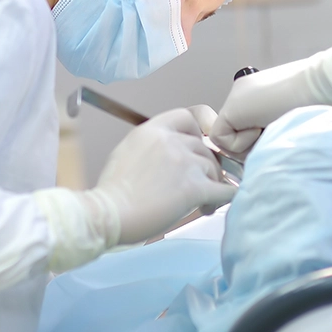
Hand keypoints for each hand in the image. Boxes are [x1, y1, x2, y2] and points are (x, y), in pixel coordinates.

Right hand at [94, 106, 233, 243]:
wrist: (109, 213)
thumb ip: (152, 146)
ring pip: (214, 169)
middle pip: (204, 148)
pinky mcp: (194, 188)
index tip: (196, 147)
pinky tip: (213, 206)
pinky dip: (223, 198)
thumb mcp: (127, 151)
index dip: (197, 132)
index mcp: (154, 130)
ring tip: (202, 204)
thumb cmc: (113, 191)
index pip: (188, 118)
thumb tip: (167, 155)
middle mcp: (172, 141)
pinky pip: (223, 190)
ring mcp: (185, 163)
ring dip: (212, 185)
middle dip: (205, 166)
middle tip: (200, 184)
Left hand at [208, 36, 331, 155]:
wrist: (322, 85)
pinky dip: (242, 143)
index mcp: (260, 93)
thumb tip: (267, 153)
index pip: (244, 125)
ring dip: (249, 145)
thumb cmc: (321, 103)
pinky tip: (263, 128)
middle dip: (251, 145)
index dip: (255, 141)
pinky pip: (222, 139)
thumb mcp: (295, 119)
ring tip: (272, 130)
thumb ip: (276, 130)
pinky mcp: (231, 108)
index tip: (276, 139)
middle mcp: (244, 93)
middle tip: (274, 137)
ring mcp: (235, 98)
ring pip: (227, 139)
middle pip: (234, 133)